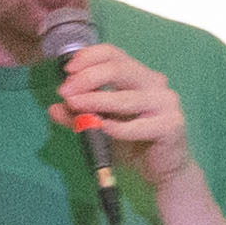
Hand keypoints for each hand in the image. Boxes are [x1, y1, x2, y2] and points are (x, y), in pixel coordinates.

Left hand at [46, 41, 185, 169]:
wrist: (162, 170)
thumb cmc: (134, 143)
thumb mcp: (101, 128)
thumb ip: (79, 117)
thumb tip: (54, 108)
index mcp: (138, 75)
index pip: (113, 54)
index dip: (88, 57)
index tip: (67, 71)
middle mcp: (154, 82)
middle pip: (119, 68)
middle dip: (87, 78)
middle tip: (65, 91)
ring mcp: (166, 102)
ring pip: (126, 98)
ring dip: (96, 101)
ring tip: (74, 105)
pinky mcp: (171, 125)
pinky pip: (139, 126)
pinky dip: (118, 128)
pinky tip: (102, 128)